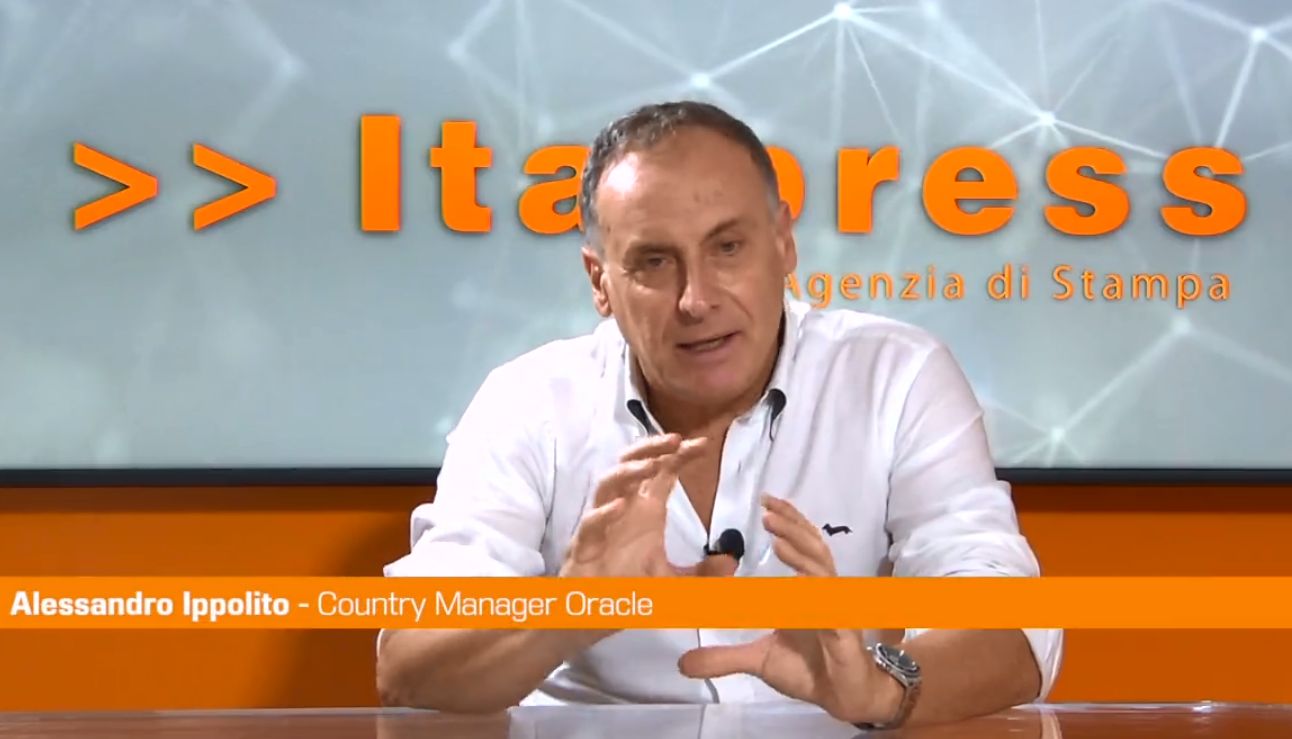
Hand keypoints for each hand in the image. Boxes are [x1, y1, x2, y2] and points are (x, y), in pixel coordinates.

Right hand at [560, 434, 736, 578]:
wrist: (598, 615)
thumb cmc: (631, 589)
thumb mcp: (677, 583)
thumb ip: (705, 573)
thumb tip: (731, 560)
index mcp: (646, 511)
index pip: (663, 473)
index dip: (680, 454)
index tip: (704, 444)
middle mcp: (624, 511)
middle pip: (631, 465)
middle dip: (651, 448)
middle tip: (675, 440)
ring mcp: (602, 526)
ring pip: (607, 486)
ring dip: (628, 472)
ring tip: (651, 466)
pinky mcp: (584, 547)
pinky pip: (590, 524)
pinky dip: (603, 514)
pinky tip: (620, 507)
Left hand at [677, 495, 901, 724]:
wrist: (843, 699)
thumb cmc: (808, 671)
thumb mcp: (758, 660)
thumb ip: (723, 657)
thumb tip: (682, 663)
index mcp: (807, 591)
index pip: (802, 545)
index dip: (789, 522)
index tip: (766, 501)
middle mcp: (823, 593)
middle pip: (813, 547)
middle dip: (792, 525)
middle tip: (767, 506)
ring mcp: (836, 611)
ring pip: (822, 570)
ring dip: (800, 550)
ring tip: (776, 536)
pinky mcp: (843, 634)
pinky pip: (831, 609)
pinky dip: (817, 592)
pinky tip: (800, 581)